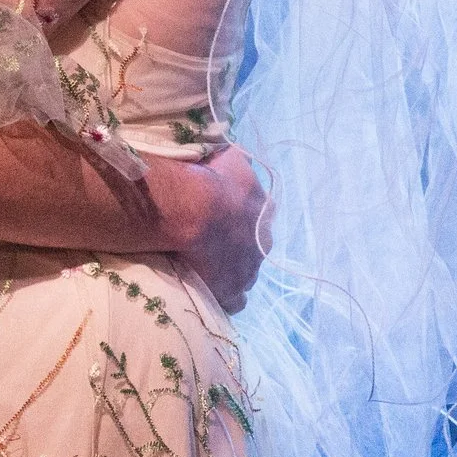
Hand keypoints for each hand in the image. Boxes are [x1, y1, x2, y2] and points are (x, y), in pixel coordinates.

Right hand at [166, 145, 269, 313]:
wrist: (193, 206)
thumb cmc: (208, 176)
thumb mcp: (228, 156)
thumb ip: (237, 161)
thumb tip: (238, 157)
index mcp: (262, 206)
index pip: (256, 213)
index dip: (239, 215)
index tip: (220, 214)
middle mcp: (263, 238)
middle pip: (254, 243)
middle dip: (237, 243)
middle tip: (211, 239)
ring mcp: (250, 268)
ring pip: (245, 272)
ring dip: (230, 269)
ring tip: (205, 266)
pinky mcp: (233, 290)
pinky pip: (234, 300)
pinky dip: (224, 296)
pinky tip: (209, 292)